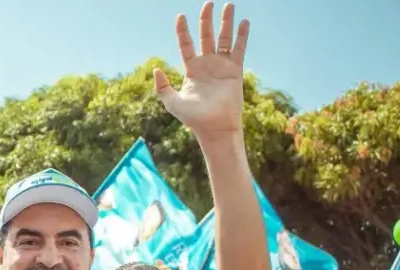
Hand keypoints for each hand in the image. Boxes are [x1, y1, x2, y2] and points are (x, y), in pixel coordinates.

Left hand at [154, 2, 249, 138]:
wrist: (215, 127)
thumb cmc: (193, 118)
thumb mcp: (172, 102)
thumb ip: (162, 87)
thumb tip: (156, 69)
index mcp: (191, 69)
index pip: (186, 44)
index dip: (183, 30)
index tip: (180, 16)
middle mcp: (207, 64)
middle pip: (206, 36)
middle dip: (206, 19)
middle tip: (208, 3)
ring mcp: (222, 65)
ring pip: (224, 38)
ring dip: (226, 22)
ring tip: (228, 5)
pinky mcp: (235, 70)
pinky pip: (239, 49)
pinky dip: (242, 35)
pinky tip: (244, 22)